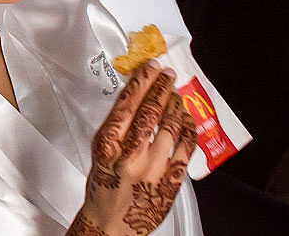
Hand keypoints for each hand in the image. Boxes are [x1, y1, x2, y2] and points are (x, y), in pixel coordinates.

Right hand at [67, 63, 197, 235]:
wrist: (111, 223)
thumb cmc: (104, 187)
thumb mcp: (100, 152)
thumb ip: (116, 128)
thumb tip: (135, 99)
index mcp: (108, 145)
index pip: (127, 103)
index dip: (142, 82)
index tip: (149, 68)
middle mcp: (130, 156)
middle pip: (150, 112)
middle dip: (161, 87)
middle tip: (167, 74)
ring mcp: (153, 169)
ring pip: (170, 128)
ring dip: (176, 106)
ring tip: (177, 95)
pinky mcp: (171, 182)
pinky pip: (185, 150)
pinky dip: (188, 131)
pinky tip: (187, 121)